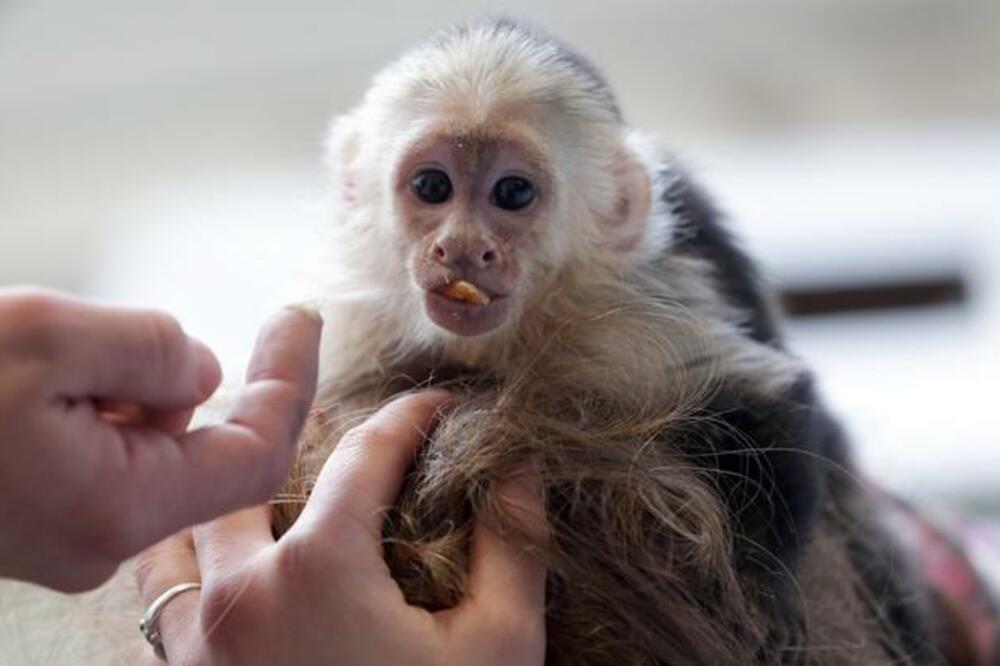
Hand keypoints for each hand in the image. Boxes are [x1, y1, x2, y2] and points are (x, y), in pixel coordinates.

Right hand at [0, 288, 320, 591]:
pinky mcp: (46, 527)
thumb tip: (206, 375)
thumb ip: (151, 352)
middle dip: (199, 383)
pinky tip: (53, 389)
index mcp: (121, 506)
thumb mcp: (45, 339)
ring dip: (141, 395)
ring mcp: (71, 540)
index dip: (291, 384)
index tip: (302, 321)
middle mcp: (104, 541)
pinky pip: (110, 465)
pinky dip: (108, 416)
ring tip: (66, 362)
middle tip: (168, 330)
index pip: (258, 456)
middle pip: (208, 453)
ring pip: (155, 453)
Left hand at [135, 391, 546, 665]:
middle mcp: (236, 592)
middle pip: (247, 470)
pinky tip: (239, 568)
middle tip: (342, 425)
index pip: (364, 453)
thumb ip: (513, 546)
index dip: (409, 416)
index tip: (437, 403)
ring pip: (183, 530)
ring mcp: (192, 641)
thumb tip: (520, 468)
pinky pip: (161, 597)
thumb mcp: (499, 649)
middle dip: (296, 432)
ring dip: (227, 499)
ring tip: (275, 490)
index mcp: (317, 569)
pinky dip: (193, 564)